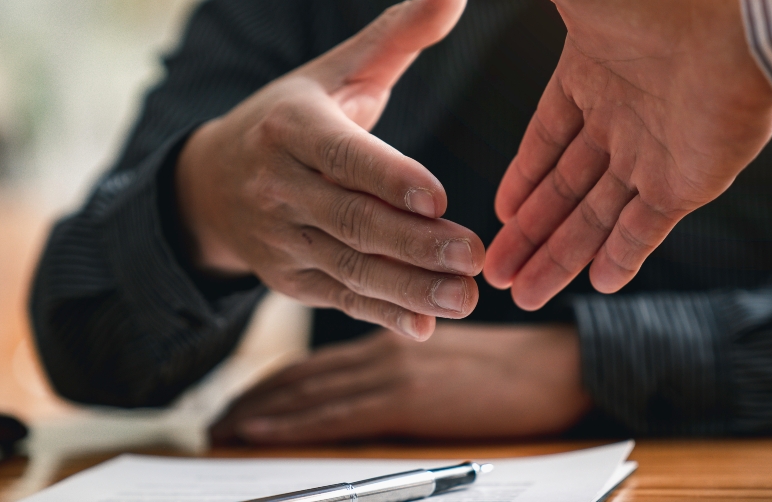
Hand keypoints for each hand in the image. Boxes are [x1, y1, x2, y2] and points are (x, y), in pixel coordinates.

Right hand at [176, 0, 482, 339]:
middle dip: (414, 244)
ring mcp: (281, 238)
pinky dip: (381, 315)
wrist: (212, 183)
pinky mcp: (289, 279)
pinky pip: (339, 299)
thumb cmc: (292, 118)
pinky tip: (425, 326)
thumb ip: (396, 36)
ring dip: (408, 288)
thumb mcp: (334, 71)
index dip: (388, 178)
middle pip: (351, 220)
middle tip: (474, 255)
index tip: (438, 198)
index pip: (343, 156)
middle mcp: (278, 186)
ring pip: (349, 268)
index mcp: (291, 127)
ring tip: (465, 297)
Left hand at [210, 324, 589, 444]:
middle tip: (215, 422)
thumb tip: (366, 394)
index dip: (271, 385)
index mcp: (389, 341)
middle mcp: (381, 352)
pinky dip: (293, 423)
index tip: (239, 405)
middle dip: (253, 401)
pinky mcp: (407, 398)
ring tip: (223, 430)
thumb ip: (403, 369)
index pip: (315, 365)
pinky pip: (336, 414)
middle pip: (300, 379)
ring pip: (307, 394)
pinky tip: (263, 430)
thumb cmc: (511, 370)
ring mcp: (391, 373)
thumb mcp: (446, 361)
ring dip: (260, 414)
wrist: (557, 366)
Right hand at [399, 0, 771, 308]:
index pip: (547, 139)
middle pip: (565, 188)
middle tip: (490, 274)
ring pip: (599, 216)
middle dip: (528, 232)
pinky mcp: (692, 178)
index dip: (521, 177)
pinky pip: (649, 228)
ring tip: (521, 295)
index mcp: (590, 71)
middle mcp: (623, 115)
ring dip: (561, 255)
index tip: (495, 214)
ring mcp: (658, 149)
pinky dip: (623, 257)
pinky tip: (593, 286)